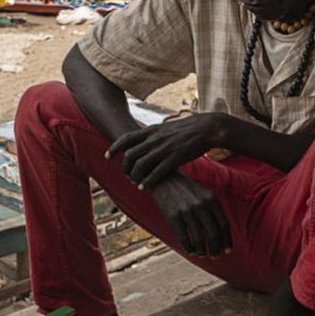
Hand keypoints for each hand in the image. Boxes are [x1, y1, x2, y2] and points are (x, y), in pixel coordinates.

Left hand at [106, 113, 224, 189]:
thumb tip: (144, 140)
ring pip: (140, 165)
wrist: (207, 128)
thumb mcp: (166, 128)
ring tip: (135, 183)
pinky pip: (156, 173)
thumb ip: (154, 135)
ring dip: (134, 176)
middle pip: (130, 154)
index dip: (114, 147)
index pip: (126, 138)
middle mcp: (155, 139)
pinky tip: (144, 188)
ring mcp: (164, 149)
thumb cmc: (187, 129)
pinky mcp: (174, 159)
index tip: (107, 156)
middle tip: (126, 175)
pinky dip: (147, 182)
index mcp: (152, 130)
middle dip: (125, 167)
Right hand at [148, 173, 231, 257]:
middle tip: (214, 255)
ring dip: (202, 250)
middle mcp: (201, 205)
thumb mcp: (202, 194)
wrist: (162, 178)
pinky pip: (184, 238)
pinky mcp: (174, 216)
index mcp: (211, 199)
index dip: (227, 240)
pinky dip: (189, 248)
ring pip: (200, 238)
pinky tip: (190, 251)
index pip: (224, 224)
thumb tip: (220, 233)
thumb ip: (212, 209)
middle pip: (214, 233)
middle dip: (216, 248)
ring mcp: (187, 211)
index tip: (227, 251)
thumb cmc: (184, 189)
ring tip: (201, 254)